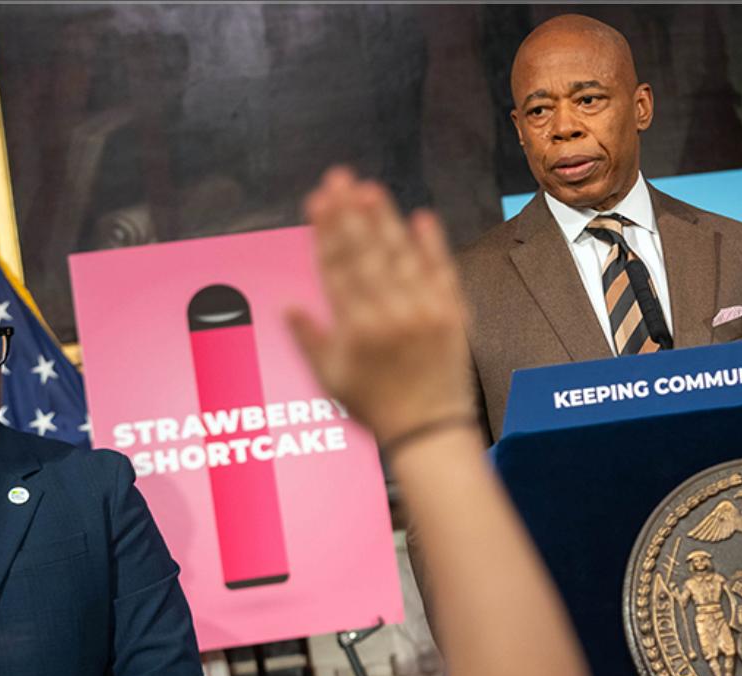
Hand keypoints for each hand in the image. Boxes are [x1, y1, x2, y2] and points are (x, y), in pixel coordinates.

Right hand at [287, 167, 474, 443]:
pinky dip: (432, 245)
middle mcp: (389, 315)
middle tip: (338, 177)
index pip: (337, 267)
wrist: (430, 431)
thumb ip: (309, 339)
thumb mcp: (331, 379)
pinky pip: (442, 272)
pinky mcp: (453, 314)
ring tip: (370, 188)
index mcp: (356, 329)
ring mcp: (424, 311)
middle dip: (349, 212)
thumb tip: (288, 305)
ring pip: (400, 255)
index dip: (325, 230)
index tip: (317, 200)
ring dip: (384, 219)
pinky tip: (421, 217)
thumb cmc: (376, 407)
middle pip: (365, 253)